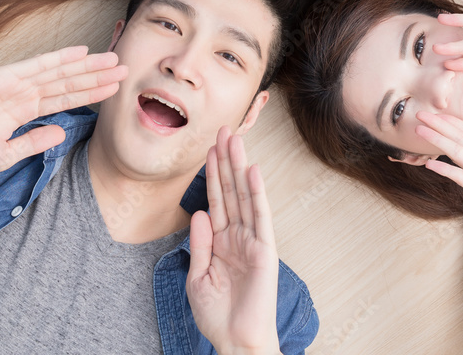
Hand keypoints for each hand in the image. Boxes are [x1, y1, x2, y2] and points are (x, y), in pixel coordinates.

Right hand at [0, 46, 126, 171]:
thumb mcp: (7, 154)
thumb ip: (35, 142)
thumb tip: (61, 133)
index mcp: (28, 109)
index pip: (67, 98)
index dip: (92, 92)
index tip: (116, 88)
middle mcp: (27, 92)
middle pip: (70, 81)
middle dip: (98, 75)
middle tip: (126, 68)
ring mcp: (19, 82)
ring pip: (60, 71)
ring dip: (87, 65)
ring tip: (112, 59)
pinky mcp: (7, 76)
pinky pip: (38, 65)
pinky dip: (60, 58)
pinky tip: (80, 52)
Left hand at [186, 127, 279, 354]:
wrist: (236, 342)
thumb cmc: (217, 316)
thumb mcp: (198, 277)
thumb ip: (200, 243)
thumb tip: (199, 211)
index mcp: (221, 240)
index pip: (216, 199)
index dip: (212, 173)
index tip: (208, 147)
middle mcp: (237, 234)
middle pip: (231, 189)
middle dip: (226, 159)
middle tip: (223, 129)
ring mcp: (252, 240)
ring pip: (244, 195)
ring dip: (239, 166)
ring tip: (235, 139)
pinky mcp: (265, 250)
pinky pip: (260, 216)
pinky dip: (257, 193)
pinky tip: (253, 171)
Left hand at [418, 114, 462, 251]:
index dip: (454, 123)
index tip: (439, 114)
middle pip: (461, 138)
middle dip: (439, 124)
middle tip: (420, 114)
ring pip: (457, 152)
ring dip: (437, 139)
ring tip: (419, 129)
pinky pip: (460, 178)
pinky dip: (444, 169)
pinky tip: (429, 164)